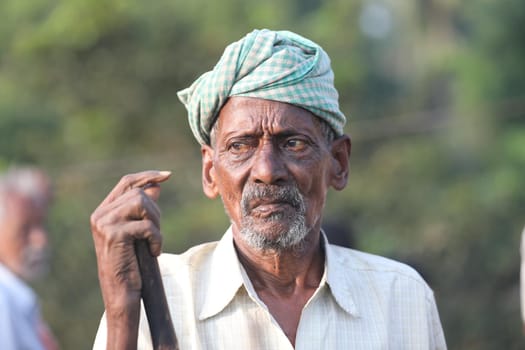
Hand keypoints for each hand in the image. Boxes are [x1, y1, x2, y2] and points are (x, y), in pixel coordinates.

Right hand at [90, 170, 170, 347]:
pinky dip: (157, 238)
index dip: (147, 176)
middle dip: (155, 211)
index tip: (168, 175)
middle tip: (156, 234)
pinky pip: (146, 225)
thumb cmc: (132, 263)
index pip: (126, 182)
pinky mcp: (113, 234)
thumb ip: (144, 209)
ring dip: (156, 223)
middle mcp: (99, 215)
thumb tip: (156, 186)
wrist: (122, 292)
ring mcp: (104, 224)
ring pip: (141, 203)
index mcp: (104, 211)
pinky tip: (154, 251)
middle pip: (138, 193)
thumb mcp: (140, 231)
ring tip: (154, 241)